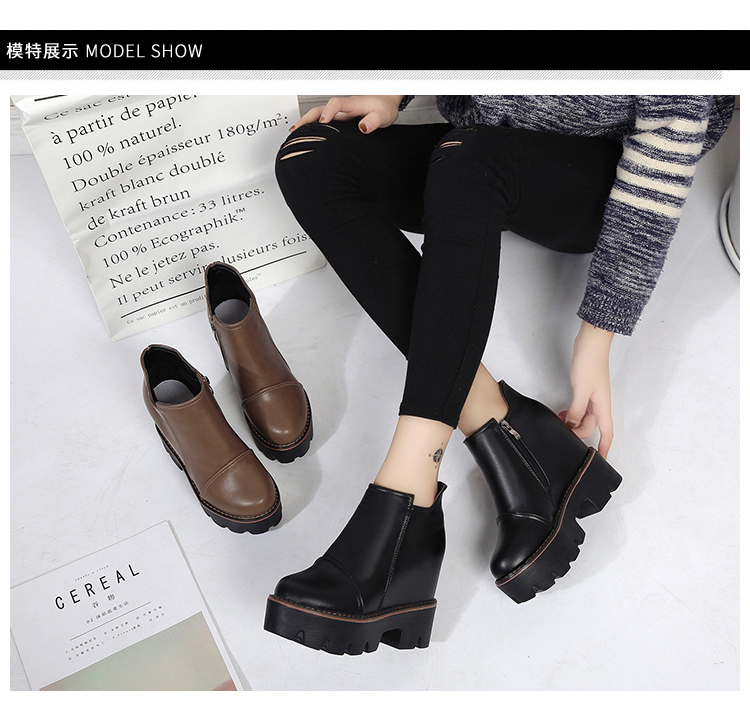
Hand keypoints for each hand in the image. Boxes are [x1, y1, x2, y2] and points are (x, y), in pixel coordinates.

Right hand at [290, 95, 404, 133]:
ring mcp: (340, 113)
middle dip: (308, 118)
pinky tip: (306, 134)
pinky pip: (323, 120)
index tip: (323, 121)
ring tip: (294, 133)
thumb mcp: (384, 115)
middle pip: (321, 108)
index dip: (329, 112)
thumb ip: (375, 121)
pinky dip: (313, 126)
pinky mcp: (340, 119)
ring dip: (307, 122)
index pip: (336, 104)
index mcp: (353, 104)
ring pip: (319, 114)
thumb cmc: (384, 108)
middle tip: (297, 129)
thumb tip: (363, 127)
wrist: (386, 103)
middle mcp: (344, 107)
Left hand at [558, 321, 614, 458]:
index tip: (600, 460)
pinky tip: (561, 412)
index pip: (607, 432)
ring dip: (572, 421)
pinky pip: (579, 408)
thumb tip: (572, 425)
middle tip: (562, 430)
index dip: (604, 447)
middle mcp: (600, 403)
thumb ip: (576, 410)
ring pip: (583, 417)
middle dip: (577, 432)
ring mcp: (592, 396)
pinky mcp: (585, 389)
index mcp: (603, 405)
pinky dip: (570, 412)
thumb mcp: (581, 390)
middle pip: (591, 426)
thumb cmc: (590, 363)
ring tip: (559, 419)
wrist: (590, 343)